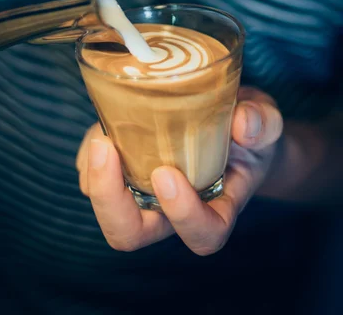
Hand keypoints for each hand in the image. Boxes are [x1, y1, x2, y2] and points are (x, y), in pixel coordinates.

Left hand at [76, 87, 282, 254]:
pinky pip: (93, 176)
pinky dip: (90, 154)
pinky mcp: (124, 173)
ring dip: (95, 173)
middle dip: (111, 202)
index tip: (167, 174)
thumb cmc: (249, 131)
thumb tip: (243, 124)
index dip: (183, 216)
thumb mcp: (267, 120)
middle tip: (108, 151)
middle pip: (132, 234)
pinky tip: (104, 126)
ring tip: (105, 133)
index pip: (203, 235)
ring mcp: (146, 193)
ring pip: (107, 207)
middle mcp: (174, 209)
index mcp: (217, 205)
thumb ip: (263, 122)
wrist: (230, 124)